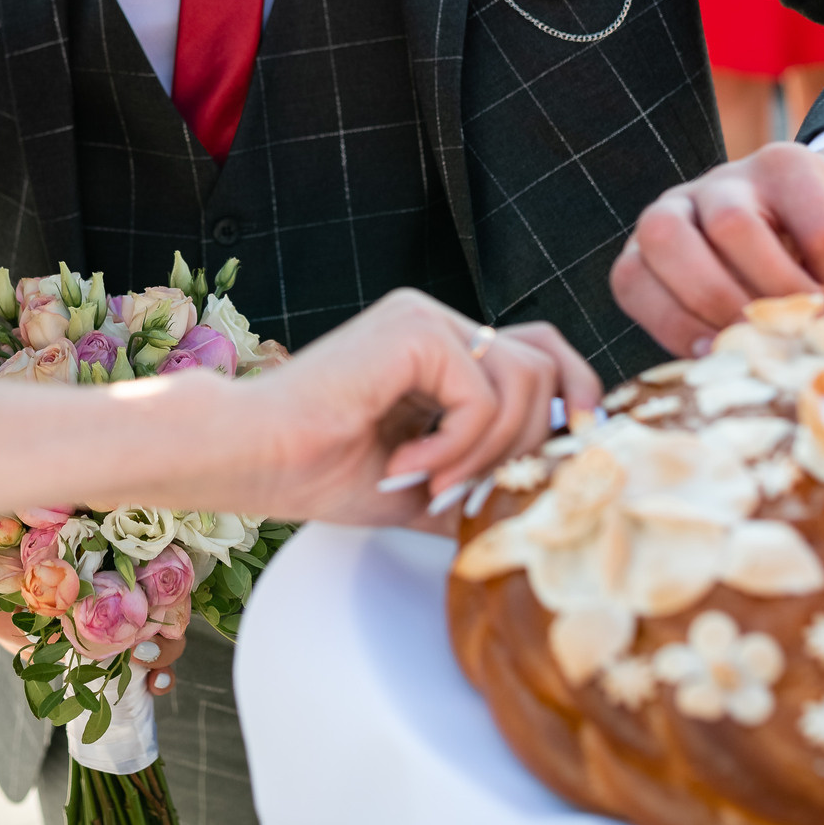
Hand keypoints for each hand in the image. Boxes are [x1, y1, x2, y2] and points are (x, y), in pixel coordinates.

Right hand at [234, 292, 602, 524]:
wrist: (249, 457)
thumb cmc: (317, 470)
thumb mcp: (423, 485)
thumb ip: (479, 482)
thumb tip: (543, 506)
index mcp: (441, 349)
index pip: (542, 353)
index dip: (573, 398)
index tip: (569, 456)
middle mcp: (438, 321)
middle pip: (548, 365)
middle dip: (528, 443)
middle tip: (468, 492)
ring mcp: (427, 318)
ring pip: (525, 381)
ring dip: (487, 452)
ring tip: (431, 483)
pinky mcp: (416, 330)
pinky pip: (483, 395)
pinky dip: (457, 445)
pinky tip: (404, 466)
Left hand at [610, 144, 823, 356]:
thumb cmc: (778, 284)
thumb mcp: (741, 312)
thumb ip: (723, 336)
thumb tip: (729, 374)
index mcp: (655, 247)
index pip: (632, 279)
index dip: (671, 325)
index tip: (716, 354)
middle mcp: (680, 203)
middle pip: (664, 237)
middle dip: (713, 298)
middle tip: (761, 332)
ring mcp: (731, 176)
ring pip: (731, 226)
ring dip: (775, 283)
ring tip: (804, 308)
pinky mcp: (788, 161)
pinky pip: (801, 216)